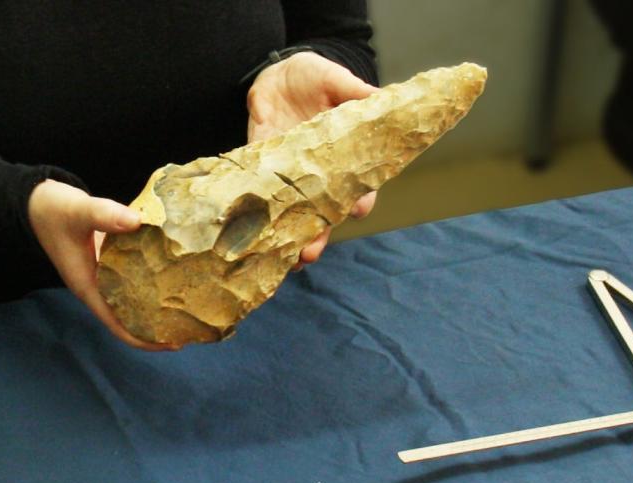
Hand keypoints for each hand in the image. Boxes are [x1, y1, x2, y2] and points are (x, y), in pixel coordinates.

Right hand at [28, 180, 175, 350]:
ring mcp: (105, 277)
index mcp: (88, 287)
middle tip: (192, 328)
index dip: (143, 339)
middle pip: (131, 319)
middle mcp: (98, 287)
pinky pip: (137, 280)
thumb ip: (103, 214)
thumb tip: (137, 221)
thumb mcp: (77, 211)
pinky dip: (155, 282)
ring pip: (135, 300)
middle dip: (158, 327)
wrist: (40, 201)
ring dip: (159, 307)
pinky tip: (178, 277)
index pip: (117, 325)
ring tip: (191, 309)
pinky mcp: (113, 263)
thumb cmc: (53, 210)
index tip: (171, 344)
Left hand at [247, 51, 377, 265]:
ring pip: (293, 216)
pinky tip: (252, 232)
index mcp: (346, 161)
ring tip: (285, 258)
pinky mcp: (262, 170)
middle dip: (318, 236)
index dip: (359, 202)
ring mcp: (291, 178)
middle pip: (324, 216)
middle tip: (310, 252)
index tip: (356, 210)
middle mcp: (320, 178)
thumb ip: (355, 92)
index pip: (359, 190)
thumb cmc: (315, 79)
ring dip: (289, 239)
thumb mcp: (336, 80)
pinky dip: (256, 214)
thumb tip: (380, 99)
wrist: (278, 75)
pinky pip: (259, 196)